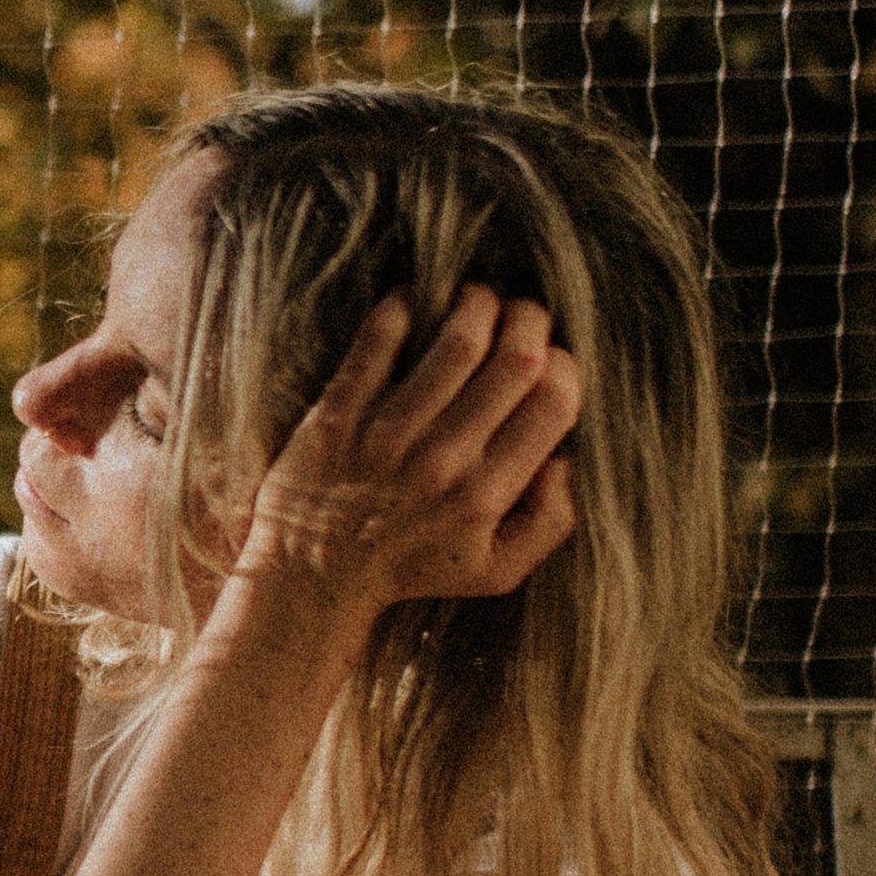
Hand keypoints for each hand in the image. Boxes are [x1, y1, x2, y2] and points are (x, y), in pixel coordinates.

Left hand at [233, 284, 583, 621]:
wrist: (310, 576)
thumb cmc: (410, 567)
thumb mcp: (495, 571)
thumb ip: (551, 522)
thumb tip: (566, 459)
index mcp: (487, 495)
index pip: (552, 404)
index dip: (564, 365)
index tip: (549, 359)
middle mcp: (443, 461)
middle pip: (515, 362)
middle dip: (530, 321)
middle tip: (521, 314)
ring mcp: (389, 435)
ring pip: (456, 342)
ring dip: (478, 303)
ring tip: (479, 298)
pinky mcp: (339, 413)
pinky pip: (377, 341)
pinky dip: (403, 307)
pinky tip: (416, 300)